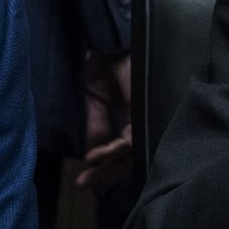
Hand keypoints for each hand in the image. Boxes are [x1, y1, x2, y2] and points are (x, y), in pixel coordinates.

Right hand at [76, 51, 131, 190]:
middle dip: (106, 174)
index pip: (124, 152)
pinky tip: (95, 155)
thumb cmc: (102, 64)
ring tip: (87, 174)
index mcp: (130, 118)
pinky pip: (130, 139)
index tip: (86, 181)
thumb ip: (95, 125)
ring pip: (131, 153)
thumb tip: (92, 154)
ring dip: (108, 166)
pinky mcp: (142, 110)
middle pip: (130, 158)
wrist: (107, 42)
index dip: (107, 168)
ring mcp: (144, 116)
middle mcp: (141, 120)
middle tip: (85, 186)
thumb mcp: (93, 100)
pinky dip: (112, 149)